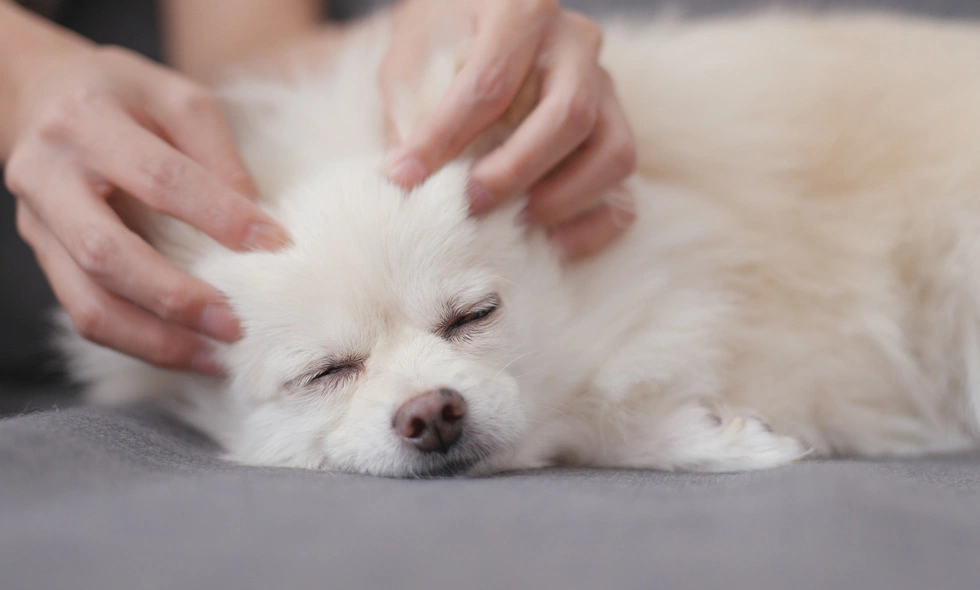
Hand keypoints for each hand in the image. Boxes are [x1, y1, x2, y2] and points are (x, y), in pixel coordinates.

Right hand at [2, 35, 289, 372]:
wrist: (38, 95)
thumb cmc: (121, 94)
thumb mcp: (174, 98)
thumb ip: (216, 152)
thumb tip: (256, 221)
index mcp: (85, 122)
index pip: (158, 178)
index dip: (218, 215)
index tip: (274, 243)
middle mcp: (48, 176)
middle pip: (107, 253)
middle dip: (176, 297)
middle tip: (235, 324)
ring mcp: (37, 224)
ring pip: (87, 302)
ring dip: (155, 340)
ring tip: (215, 358)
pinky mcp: (43, 256)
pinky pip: (84, 313)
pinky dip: (138, 342)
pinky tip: (186, 351)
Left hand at [380, 0, 636, 259]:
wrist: (480, 24)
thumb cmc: (443, 40)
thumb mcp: (413, 56)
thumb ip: (410, 109)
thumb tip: (406, 178)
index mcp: (522, 10)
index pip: (490, 83)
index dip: (445, 136)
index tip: (405, 176)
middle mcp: (576, 43)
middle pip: (568, 116)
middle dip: (515, 171)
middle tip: (469, 203)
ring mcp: (606, 87)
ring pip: (613, 153)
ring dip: (563, 199)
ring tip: (513, 224)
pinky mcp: (618, 128)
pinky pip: (626, 187)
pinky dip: (594, 224)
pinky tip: (550, 245)